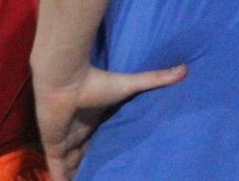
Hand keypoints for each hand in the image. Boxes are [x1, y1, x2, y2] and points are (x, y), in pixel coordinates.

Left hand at [34, 63, 185, 180]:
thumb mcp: (129, 85)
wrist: (66, 79)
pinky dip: (61, 180)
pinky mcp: (53, 148)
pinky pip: (57, 171)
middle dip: (95, 167)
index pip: (101, 140)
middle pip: (86, 155)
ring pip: (72, 166)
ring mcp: (65, 140)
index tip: (121, 163)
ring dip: (81, 175)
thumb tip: (185, 70)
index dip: (109, 151)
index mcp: (94, 119)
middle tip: (109, 177)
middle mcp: (79, 131)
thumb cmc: (96, 82)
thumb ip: (154, 79)